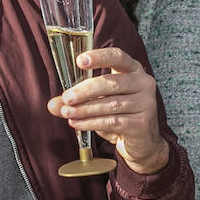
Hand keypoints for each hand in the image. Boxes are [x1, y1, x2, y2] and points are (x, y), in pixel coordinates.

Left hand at [47, 46, 168, 174]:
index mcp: (133, 70)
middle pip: (111, 83)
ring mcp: (146, 103)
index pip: (118, 57)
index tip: (80, 60)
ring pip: (110, 104)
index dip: (100, 57)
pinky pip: (113, 122)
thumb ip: (77, 100)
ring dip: (85, 109)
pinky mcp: (142, 124)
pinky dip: (91, 123)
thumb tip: (53, 104)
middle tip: (67, 98)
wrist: (142, 142)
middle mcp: (144, 83)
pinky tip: (77, 124)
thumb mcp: (98, 103)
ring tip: (67, 112)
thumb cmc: (120, 115)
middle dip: (85, 91)